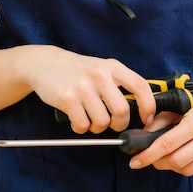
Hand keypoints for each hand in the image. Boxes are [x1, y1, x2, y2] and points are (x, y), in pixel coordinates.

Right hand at [18, 45, 155, 133]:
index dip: (148, 106)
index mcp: (113, 67)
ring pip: (102, 122)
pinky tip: (76, 119)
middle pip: (122, 110)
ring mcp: (83, 86)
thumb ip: (119, 84)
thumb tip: (140, 109)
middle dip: (120, 125)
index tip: (146, 119)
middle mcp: (100, 75)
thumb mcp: (102, 68)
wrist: (44, 63)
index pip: (140, 86)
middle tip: (113, 125)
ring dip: (97, 128)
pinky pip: (82, 125)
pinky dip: (81, 128)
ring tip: (90, 119)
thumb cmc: (78, 71)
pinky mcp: (67, 98)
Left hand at [128, 99, 192, 175]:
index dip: (148, 155)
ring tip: (171, 151)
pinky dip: (186, 166)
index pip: (167, 144)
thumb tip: (142, 137)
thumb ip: (159, 121)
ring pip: (185, 170)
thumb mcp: (178, 105)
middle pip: (176, 162)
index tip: (135, 162)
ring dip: (172, 164)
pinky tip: (185, 153)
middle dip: (158, 161)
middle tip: (151, 155)